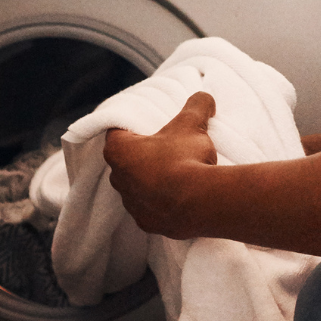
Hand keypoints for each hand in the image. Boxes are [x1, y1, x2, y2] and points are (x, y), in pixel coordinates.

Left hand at [103, 92, 218, 236]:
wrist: (200, 202)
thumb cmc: (186, 158)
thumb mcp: (191, 124)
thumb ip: (195, 106)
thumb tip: (204, 97)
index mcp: (119, 151)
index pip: (115, 133)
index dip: (131, 128)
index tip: (147, 126)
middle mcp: (118, 179)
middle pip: (125, 162)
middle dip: (142, 156)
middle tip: (165, 148)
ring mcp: (132, 205)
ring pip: (137, 188)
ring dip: (151, 182)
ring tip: (176, 175)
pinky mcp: (147, 223)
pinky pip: (151, 210)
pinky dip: (161, 203)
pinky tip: (179, 197)